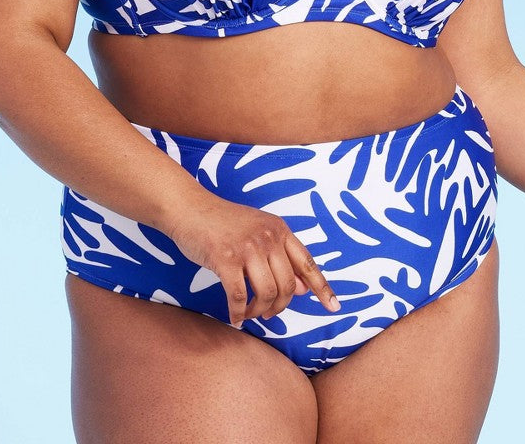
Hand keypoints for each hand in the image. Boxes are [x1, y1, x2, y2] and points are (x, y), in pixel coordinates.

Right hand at [167, 194, 340, 327]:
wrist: (189, 208)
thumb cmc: (223, 223)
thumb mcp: (258, 233)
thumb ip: (281, 257)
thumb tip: (304, 289)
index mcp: (279, 229)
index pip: (307, 263)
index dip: (323, 287)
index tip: (335, 307)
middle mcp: (268, 237)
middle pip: (287, 285)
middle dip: (279, 306)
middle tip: (267, 313)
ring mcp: (247, 247)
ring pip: (266, 293)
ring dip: (258, 311)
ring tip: (249, 313)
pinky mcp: (225, 259)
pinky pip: (240, 297)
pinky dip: (238, 312)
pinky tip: (235, 316)